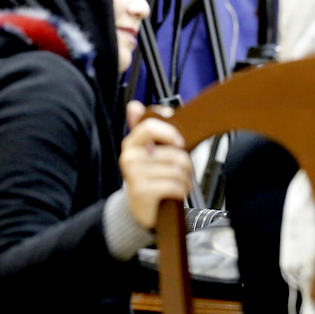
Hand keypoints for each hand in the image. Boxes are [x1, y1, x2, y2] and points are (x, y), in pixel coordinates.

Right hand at [119, 101, 193, 229]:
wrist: (139, 208)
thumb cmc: (148, 176)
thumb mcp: (147, 151)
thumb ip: (145, 128)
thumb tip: (134, 106)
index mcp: (131, 143)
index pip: (150, 127)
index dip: (170, 133)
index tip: (179, 143)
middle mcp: (129, 157)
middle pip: (172, 153)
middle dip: (185, 164)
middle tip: (184, 170)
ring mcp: (134, 175)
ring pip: (175, 170)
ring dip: (185, 179)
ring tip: (181, 182)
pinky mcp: (142, 192)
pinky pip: (173, 185)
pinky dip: (181, 190)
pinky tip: (177, 192)